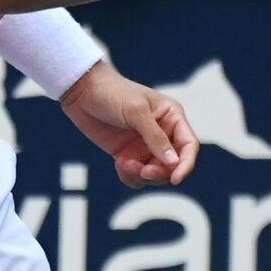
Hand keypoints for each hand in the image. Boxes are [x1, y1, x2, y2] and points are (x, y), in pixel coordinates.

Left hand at [59, 62, 198, 187]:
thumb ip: (155, 137)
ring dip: (142, 175)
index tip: (176, 179)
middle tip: (143, 172)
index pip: (188, 145)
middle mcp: (162, 133)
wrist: (82, 91)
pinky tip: (118, 164)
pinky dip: (130, 176)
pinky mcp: (128, 154)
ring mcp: (144, 145)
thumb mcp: (136, 112)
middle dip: (159, 172)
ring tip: (124, 165)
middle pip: (172, 165)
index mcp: (171, 117)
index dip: (186, 164)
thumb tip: (174, 162)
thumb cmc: (113, 93)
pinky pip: (136, 176)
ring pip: (154, 174)